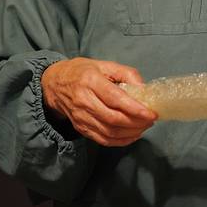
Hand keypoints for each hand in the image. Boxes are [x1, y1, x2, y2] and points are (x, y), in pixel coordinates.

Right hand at [41, 57, 156, 146]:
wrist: (55, 84)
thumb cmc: (82, 71)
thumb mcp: (104, 64)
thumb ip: (126, 73)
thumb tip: (144, 89)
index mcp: (90, 81)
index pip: (115, 99)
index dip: (135, 109)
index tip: (151, 113)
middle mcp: (84, 101)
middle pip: (113, 119)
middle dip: (136, 123)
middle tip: (151, 120)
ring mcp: (81, 117)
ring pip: (109, 132)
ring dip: (130, 133)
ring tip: (144, 127)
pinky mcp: (81, 128)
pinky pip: (102, 140)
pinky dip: (120, 141)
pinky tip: (132, 135)